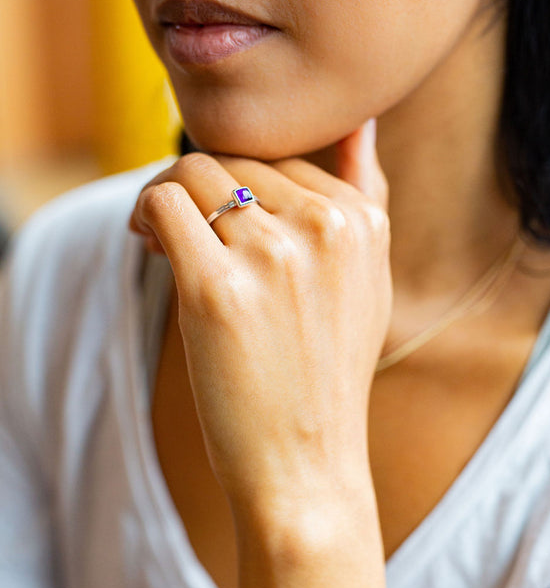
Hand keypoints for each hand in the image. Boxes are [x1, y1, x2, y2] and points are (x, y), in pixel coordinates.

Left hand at [130, 120, 390, 511]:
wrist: (306, 465)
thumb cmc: (325, 379)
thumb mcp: (369, 283)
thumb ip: (366, 197)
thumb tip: (360, 121)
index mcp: (362, 221)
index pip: (283, 154)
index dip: (238, 179)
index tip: (218, 217)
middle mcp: (326, 228)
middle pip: (234, 157)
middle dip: (198, 185)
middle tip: (175, 227)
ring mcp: (274, 256)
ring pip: (194, 171)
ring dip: (164, 193)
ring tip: (157, 236)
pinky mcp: (218, 289)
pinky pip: (164, 204)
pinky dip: (143, 212)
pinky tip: (145, 242)